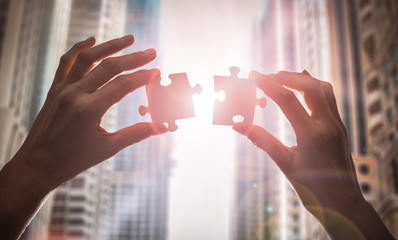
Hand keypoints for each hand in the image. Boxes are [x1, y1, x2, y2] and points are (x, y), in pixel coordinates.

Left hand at [12, 35, 165, 189]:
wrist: (37, 165)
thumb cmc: (72, 160)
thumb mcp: (107, 148)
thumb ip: (135, 134)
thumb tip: (161, 127)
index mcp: (88, 110)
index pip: (122, 85)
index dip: (142, 77)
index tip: (156, 72)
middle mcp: (74, 94)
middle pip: (109, 67)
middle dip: (133, 58)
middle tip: (151, 53)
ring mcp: (62, 89)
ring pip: (88, 57)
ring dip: (109, 46)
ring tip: (128, 39)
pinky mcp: (55, 89)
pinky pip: (66, 62)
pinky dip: (79, 48)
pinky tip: (92, 40)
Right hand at [233, 70, 392, 238]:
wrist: (342, 204)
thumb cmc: (312, 189)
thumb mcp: (284, 164)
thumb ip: (262, 140)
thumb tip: (238, 126)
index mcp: (312, 134)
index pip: (286, 99)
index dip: (267, 84)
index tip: (253, 75)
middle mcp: (328, 125)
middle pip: (309, 86)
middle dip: (286, 76)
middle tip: (267, 76)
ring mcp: (337, 124)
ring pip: (323, 88)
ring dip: (303, 79)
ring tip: (283, 78)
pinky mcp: (340, 127)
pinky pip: (329, 99)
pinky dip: (314, 88)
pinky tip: (303, 90)